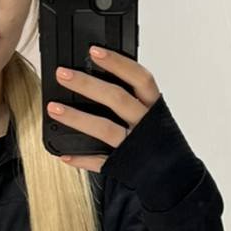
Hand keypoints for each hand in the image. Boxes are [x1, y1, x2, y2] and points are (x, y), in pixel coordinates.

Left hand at [47, 46, 160, 172]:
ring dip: (77, 118)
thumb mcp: (155, 115)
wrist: (177, 179)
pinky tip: (64, 154)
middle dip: (87, 84)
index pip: (139, 78)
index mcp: (155, 107)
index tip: (94, 51)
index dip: (118, 63)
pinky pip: (100, 162)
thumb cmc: (160, 140)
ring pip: (105, 129)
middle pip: (118, 99)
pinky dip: (81, 157)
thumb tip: (99, 78)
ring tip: (54, 108)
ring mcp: (135, 146)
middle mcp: (147, 124)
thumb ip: (134, 99)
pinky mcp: (125, 166)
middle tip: (62, 74)